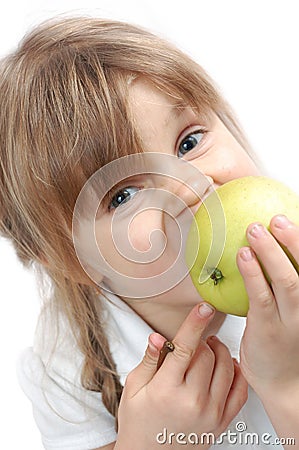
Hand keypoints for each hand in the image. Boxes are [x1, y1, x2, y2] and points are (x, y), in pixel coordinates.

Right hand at [115, 303, 247, 449]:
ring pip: (226, 368)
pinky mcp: (221, 423)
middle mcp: (192, 401)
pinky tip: (226, 366)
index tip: (204, 307)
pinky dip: (236, 373)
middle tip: (195, 341)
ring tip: (209, 349)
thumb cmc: (138, 422)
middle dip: (202, 340)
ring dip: (220, 352)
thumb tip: (157, 337)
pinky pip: (239, 391)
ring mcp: (210, 413)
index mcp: (166, 389)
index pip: (185, 348)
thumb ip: (149, 360)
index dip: (195, 324)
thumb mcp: (133, 389)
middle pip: (207, 355)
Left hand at [237, 215, 298, 445]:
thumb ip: (280, 289)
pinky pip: (261, 297)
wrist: (285, 386)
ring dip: (271, 253)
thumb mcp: (290, 314)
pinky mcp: (268, 329)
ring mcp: (290, 320)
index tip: (291, 221)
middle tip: (277, 219)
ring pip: (286, 280)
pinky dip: (253, 274)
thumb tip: (260, 258)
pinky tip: (243, 256)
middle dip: (294, 241)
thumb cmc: (284, 346)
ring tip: (256, 230)